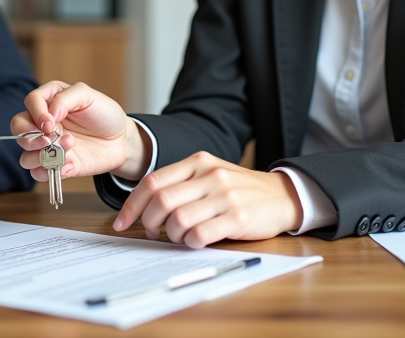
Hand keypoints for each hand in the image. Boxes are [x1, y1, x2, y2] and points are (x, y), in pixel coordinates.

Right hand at [9, 81, 148, 181]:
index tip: (51, 122)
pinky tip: (69, 164)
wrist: (121, 139)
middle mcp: (43, 124)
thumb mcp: (88, 96)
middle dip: (29, 137)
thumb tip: (48, 116)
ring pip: (25, 156)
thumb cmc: (104, 114)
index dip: (36, 112)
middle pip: (18, 129)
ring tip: (69, 148)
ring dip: (42, 156)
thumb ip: (65, 99)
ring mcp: (48, 147)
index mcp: (49, 101)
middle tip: (48, 140)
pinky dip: (50, 172)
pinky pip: (39, 174)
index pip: (30, 102)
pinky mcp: (56, 165)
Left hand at [112, 152, 302, 247]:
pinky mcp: (238, 217)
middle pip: (161, 200)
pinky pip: (201, 233)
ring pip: (178, 219)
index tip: (121, 223)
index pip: (153, 181)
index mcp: (198, 161)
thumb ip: (181, 184)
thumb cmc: (239, 190)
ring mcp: (225, 195)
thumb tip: (144, 208)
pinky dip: (191, 242)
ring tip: (178, 237)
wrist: (283, 195)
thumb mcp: (210, 175)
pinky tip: (195, 242)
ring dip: (171, 235)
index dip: (132, 204)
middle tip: (150, 232)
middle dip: (148, 221)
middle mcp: (210, 175)